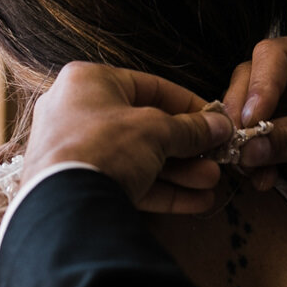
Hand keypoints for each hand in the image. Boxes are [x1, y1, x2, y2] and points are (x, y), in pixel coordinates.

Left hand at [21, 63, 231, 212]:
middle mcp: (76, 112)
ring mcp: (75, 151)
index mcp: (89, 82)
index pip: (150, 87)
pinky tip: (195, 202)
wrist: (66, 205)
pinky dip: (160, 191)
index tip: (215, 120)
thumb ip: (191, 128)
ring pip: (138, 158)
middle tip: (217, 157)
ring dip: (179, 171)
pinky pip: (125, 182)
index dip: (188, 105)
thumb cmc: (106, 147)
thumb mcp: (157, 130)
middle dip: (186, 147)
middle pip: (145, 127)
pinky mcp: (78, 186)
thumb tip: (220, 127)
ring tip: (212, 182)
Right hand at [221, 35, 286, 237]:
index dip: (258, 86)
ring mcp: (284, 105)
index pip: (273, 56)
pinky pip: (248, 140)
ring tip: (248, 167)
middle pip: (248, 80)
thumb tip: (246, 147)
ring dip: (240, 141)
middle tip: (235, 143)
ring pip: (242, 112)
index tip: (251, 120)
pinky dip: (249, 160)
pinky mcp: (276, 134)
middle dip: (241, 114)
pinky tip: (262, 179)